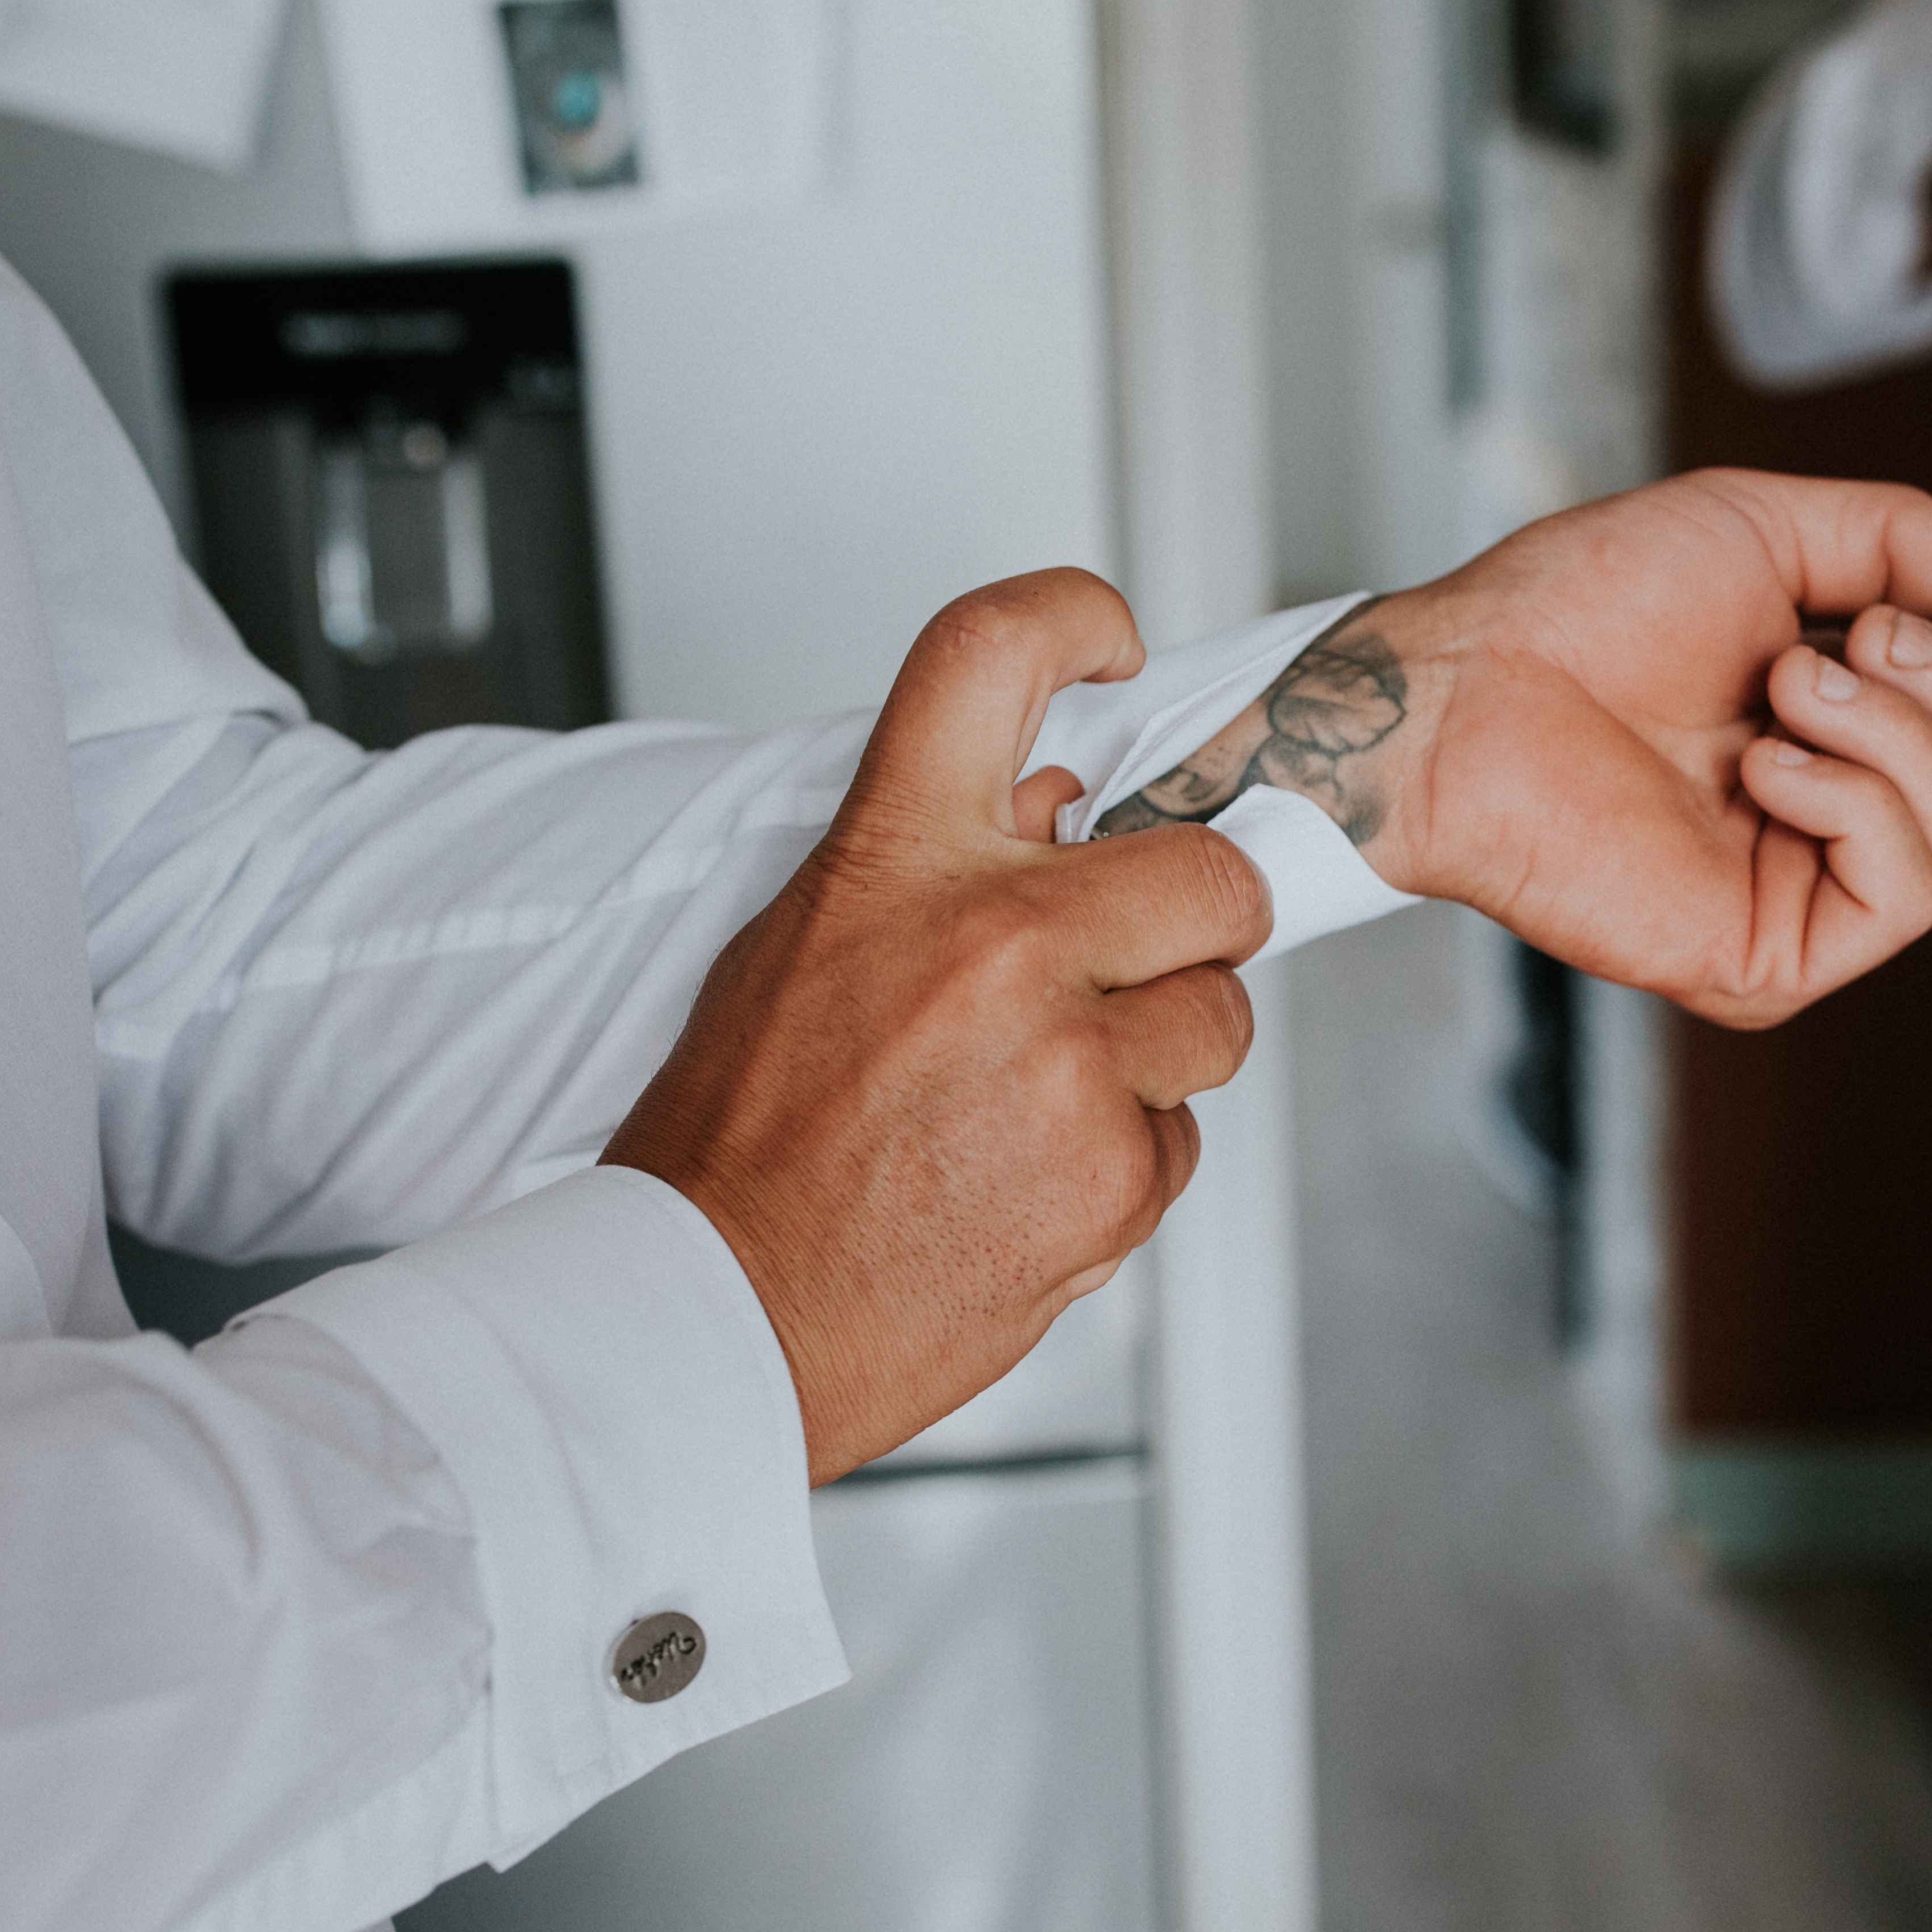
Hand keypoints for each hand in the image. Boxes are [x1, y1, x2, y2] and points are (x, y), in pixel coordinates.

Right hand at [604, 572, 1267, 1482]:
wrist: (714, 1312)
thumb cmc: (738, 1144)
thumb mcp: (799, 951)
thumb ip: (930, 873)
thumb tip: (1056, 810)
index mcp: (898, 858)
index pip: (993, 653)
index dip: (1073, 618)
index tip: (1108, 647)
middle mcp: (998, 939)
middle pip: (1212, 874)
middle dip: (1196, 925)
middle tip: (1134, 968)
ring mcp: (1069, 1061)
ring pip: (1217, 1022)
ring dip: (1161, 1062)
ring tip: (1039, 1109)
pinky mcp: (1112, 1173)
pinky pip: (1179, 1145)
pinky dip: (1121, 1170)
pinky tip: (1021, 1190)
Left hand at [1104, 471, 1931, 1027]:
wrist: (1471, 686)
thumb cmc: (1585, 604)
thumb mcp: (1771, 530)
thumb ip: (1908, 542)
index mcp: (1842, 732)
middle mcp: (1835, 823)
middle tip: (1845, 641)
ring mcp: (1806, 900)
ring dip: (1900, 735)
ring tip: (1785, 690)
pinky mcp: (1772, 963)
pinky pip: (1906, 892)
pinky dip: (1857, 803)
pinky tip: (1768, 766)